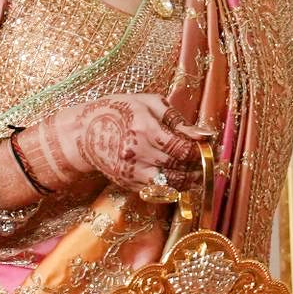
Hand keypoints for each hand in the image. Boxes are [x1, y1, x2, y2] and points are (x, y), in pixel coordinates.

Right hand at [26, 91, 208, 205]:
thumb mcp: (147, 103)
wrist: (83, 132)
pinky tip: (179, 177)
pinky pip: (157, 190)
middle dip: (199, 165)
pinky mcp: (128, 183)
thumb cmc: (118, 110)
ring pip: (171, 183)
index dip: (201, 150)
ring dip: (189, 180)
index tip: (209, 147)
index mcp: (145, 129)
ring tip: (198, 172)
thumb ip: (177, 119)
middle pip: (180, 167)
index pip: (183, 148)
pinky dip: (172, 186)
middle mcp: (138, 153)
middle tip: (209, 160)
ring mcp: (132, 171)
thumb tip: (203, 135)